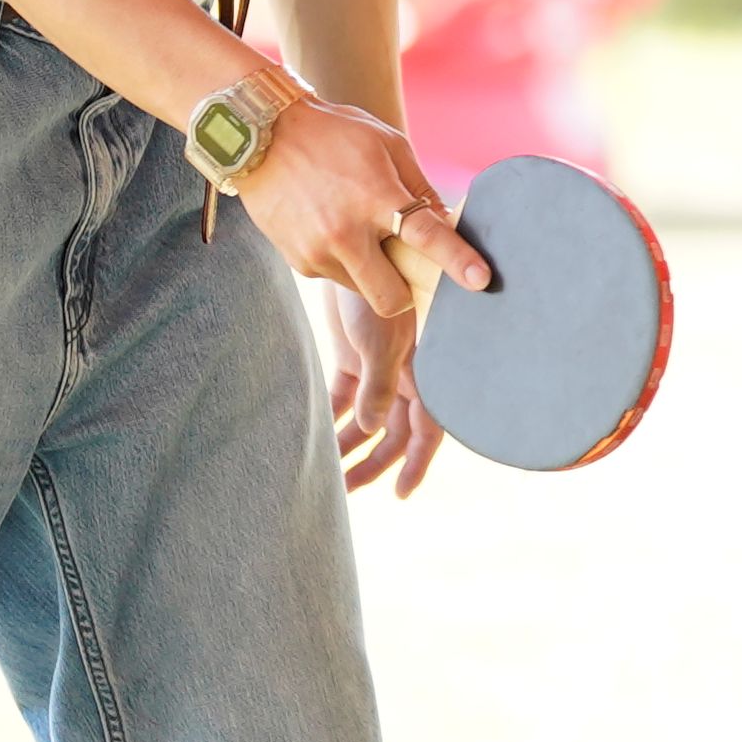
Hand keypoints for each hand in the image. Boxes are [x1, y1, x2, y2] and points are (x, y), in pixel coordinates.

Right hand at [233, 90, 495, 361]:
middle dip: (406, 293)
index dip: (457, 260)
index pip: (426, 236)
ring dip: (373, 272)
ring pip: (363, 289)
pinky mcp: (298, 262)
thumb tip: (447, 223)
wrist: (260, 135)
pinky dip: (344, 263)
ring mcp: (317, 252)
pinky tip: (331, 227)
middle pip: (391, 297)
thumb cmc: (333, 134)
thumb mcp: (386, 145)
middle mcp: (345, 233)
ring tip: (358, 229)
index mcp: (375, 197)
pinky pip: (336, 277)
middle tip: (407, 268)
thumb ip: (418, 188)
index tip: (481, 280)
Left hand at [322, 283, 444, 497]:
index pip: (426, 431)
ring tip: (326, 472)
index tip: (400, 493)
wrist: (368, 247)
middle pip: (392, 434)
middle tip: (344, 492)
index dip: (416, 464)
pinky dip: (333, 416)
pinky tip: (315, 435)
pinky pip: (344, 397)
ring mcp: (379, 367)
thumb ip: (377, 387)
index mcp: (424, 376)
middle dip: (372, 464)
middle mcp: (406, 377)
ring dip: (348, 444)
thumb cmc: (388, 289)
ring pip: (366, 420)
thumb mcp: (383, 342)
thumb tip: (367, 430)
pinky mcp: (354, 356)